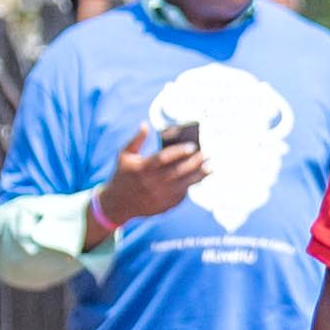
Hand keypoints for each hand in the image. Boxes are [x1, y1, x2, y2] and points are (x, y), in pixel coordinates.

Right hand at [88, 125, 205, 238]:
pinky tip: (199, 177)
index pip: (163, 158)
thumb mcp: (124, 155)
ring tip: (210, 167)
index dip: (179, 152)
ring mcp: (159, 196)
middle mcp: (152, 183)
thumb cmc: (123, 175)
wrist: (119, 205)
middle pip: (178, 171)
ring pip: (184, 184)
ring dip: (199, 176)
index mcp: (142, 169)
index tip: (192, 146)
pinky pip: (182, 195)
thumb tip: (145, 124)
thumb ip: (136, 140)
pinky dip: (191, 185)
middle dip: (195, 162)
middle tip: (207, 154)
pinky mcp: (165, 205)